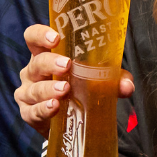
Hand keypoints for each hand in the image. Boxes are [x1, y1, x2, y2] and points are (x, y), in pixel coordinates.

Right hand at [15, 24, 134, 135]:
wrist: (69, 121)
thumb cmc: (80, 88)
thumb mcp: (97, 78)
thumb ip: (113, 79)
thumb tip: (128, 86)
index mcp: (47, 54)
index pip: (34, 37)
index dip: (41, 34)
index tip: (55, 38)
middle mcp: (33, 71)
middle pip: (36, 62)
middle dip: (51, 62)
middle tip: (67, 65)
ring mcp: (28, 92)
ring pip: (34, 88)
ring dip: (49, 88)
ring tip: (64, 90)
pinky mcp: (28, 113)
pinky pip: (32, 111)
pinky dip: (43, 109)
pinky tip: (54, 107)